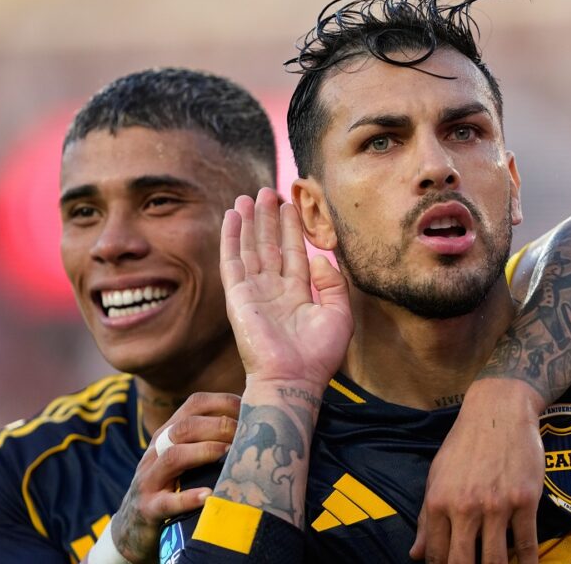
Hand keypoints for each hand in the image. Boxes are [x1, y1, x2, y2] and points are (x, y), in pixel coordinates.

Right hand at [107, 392, 239, 562]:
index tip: (250, 410)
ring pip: (173, 456)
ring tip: (230, 454)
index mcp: (169, 434)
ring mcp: (149, 479)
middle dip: (218, 426)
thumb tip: (254, 424)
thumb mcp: (186, 458)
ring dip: (205, 452)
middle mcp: (156, 451)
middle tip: (246, 434)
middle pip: (184, 427)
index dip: (223, 402)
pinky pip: (167, 502)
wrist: (133, 526)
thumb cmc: (173, 486)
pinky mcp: (148, 509)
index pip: (194, 404)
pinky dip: (188, 498)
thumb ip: (209, 438)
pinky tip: (210, 495)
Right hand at [220, 188, 352, 387]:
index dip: (291, 228)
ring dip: (249, 222)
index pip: (292, 253)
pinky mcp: (237, 296)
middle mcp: (273, 291)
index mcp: (297, 295)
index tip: (289, 204)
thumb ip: (334, 284)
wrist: (293, 379)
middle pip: (269, 245)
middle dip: (268, 218)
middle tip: (267, 191)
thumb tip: (318, 259)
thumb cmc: (319, 355)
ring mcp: (254, 293)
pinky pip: (232, 260)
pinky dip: (231, 237)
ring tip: (248, 196)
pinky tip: (232, 216)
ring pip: (250, 248)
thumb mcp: (339, 314)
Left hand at [411, 379, 544, 563]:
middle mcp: (465, 507)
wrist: (498, 411)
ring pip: (496, 560)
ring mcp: (497, 505)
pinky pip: (527, 544)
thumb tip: (415, 554)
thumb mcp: (436, 477)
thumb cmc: (464, 444)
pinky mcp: (526, 501)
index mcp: (439, 501)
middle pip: (463, 563)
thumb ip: (426, 518)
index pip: (437, 554)